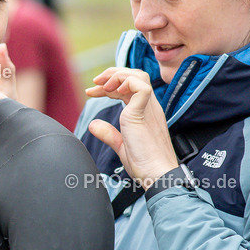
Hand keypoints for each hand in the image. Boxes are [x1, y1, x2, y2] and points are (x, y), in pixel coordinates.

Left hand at [86, 67, 177, 186]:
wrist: (157, 175)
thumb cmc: (145, 165)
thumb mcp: (123, 147)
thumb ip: (109, 134)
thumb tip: (93, 125)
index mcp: (146, 112)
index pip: (130, 88)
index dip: (110, 86)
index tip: (92, 92)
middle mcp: (150, 107)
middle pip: (135, 75)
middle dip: (112, 74)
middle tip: (95, 82)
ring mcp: (149, 108)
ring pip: (138, 76)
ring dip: (117, 75)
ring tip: (101, 85)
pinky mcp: (143, 112)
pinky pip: (140, 85)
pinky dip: (124, 82)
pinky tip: (110, 91)